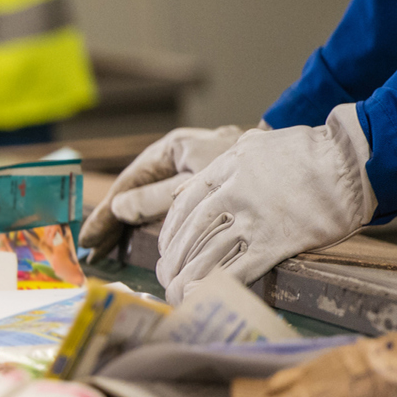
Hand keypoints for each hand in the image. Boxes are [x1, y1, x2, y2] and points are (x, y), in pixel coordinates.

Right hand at [79, 125, 247, 254]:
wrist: (307, 166)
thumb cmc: (253, 171)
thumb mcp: (198, 186)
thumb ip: (157, 197)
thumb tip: (120, 207)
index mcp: (174, 148)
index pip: (130, 182)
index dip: (107, 212)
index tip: (89, 237)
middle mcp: (182, 157)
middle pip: (138, 191)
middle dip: (114, 220)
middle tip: (92, 248)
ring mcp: (196, 172)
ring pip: (156, 200)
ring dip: (133, 225)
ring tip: (110, 247)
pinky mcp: (213, 187)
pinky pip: (178, 206)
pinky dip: (160, 224)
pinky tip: (149, 244)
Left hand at [155, 104, 374, 303]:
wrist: (352, 162)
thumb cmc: (310, 151)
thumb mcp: (257, 144)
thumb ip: (224, 163)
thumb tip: (193, 187)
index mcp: (227, 168)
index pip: (185, 205)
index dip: (171, 231)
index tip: (165, 248)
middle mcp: (235, 193)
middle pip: (191, 233)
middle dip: (173, 259)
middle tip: (165, 277)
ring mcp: (255, 218)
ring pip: (209, 254)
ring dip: (188, 277)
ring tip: (176, 292)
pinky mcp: (277, 241)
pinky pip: (238, 269)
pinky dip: (215, 286)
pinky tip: (198, 297)